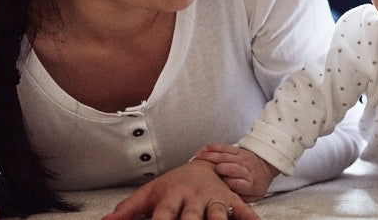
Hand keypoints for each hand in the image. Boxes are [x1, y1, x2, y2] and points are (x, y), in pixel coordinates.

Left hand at [103, 159, 258, 219]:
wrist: (203, 164)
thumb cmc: (172, 184)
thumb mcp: (149, 193)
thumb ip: (128, 209)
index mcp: (172, 196)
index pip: (164, 215)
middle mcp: (194, 198)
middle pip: (191, 218)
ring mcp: (213, 199)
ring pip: (217, 214)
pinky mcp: (230, 200)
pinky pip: (243, 210)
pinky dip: (249, 218)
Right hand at [193, 144, 280, 202]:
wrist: (265, 167)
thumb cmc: (255, 184)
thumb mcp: (254, 196)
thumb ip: (242, 198)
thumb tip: (228, 201)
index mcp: (250, 184)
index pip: (239, 184)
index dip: (228, 183)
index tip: (219, 185)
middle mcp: (246, 170)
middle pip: (233, 168)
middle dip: (222, 168)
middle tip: (212, 170)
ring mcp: (242, 158)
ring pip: (226, 156)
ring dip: (211, 156)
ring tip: (199, 157)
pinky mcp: (238, 150)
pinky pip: (225, 147)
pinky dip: (214, 148)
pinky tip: (204, 150)